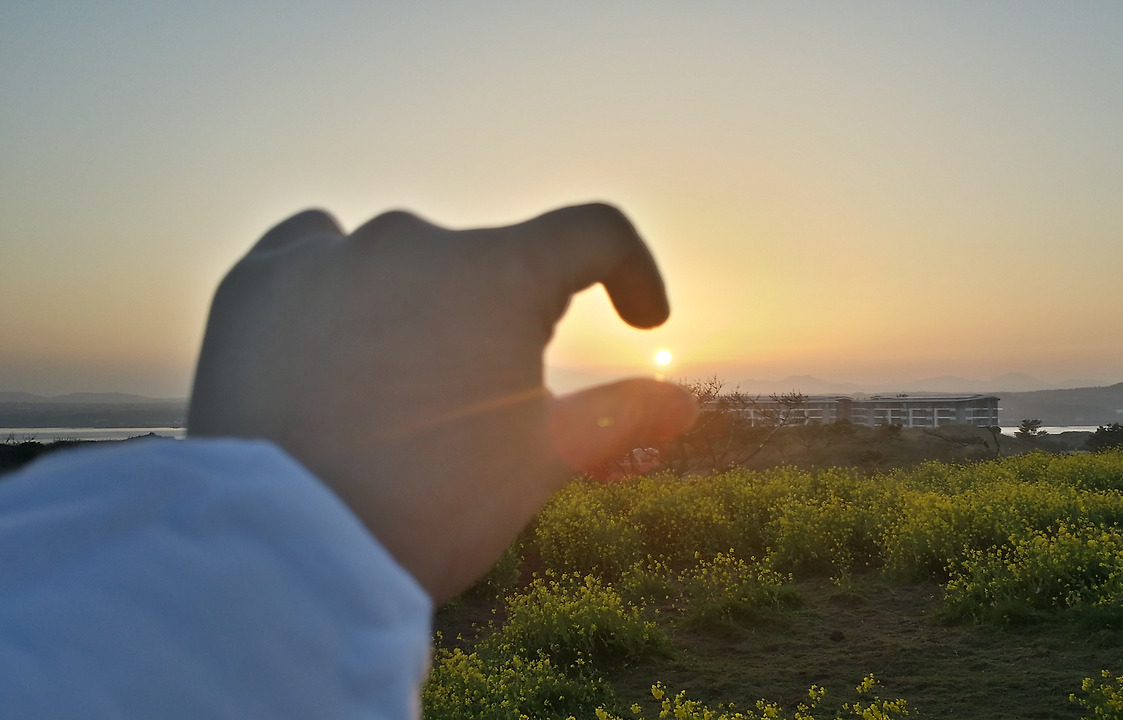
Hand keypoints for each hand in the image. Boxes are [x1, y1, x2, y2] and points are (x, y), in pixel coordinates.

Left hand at [187, 204, 696, 600]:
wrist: (283, 555)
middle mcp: (415, 239)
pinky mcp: (257, 279)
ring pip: (397, 259)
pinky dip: (334, 288)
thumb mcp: (543, 462)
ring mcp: (329, 253)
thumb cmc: (431, 506)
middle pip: (485, 263)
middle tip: (479, 408)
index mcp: (500, 274)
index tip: (636, 318)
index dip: (631, 271)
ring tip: (391, 392)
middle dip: (501, 322)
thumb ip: (620, 415)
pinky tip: (326, 350)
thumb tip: (683, 403)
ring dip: (415, 304)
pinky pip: (311, 254)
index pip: (595, 233)